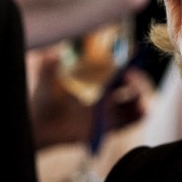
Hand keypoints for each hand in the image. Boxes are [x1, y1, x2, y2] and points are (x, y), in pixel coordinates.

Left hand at [30, 48, 149, 150]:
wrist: (40, 127)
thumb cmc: (43, 100)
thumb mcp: (47, 80)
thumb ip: (48, 66)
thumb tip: (53, 54)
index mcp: (94, 79)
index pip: (116, 67)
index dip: (126, 61)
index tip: (131, 55)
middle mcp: (104, 93)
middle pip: (129, 84)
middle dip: (135, 79)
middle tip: (129, 78)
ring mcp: (107, 110)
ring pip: (133, 102)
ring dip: (140, 97)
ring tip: (136, 97)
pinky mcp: (108, 127)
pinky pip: (129, 121)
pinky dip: (139, 115)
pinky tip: (141, 110)